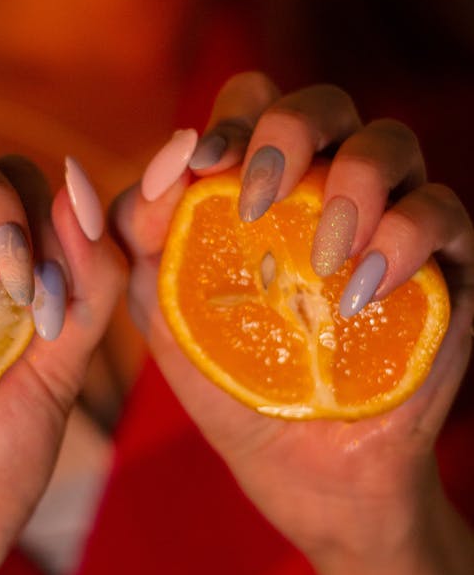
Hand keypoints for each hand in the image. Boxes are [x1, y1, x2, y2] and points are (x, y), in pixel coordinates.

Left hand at [113, 73, 473, 563]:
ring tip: (318, 251)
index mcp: (264, 183)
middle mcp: (329, 185)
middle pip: (324, 104)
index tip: (203, 163)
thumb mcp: (167, 311)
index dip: (230, 116)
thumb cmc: (232, 380)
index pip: (254, 104)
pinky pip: (444, 212)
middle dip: (289, 131)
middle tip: (255, 197)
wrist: (302, 471)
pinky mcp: (445, 266)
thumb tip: (132, 171)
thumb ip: (139, 239)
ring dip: (352, 178)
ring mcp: (392, 219)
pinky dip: (403, 238)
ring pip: (392, 142)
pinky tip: (358, 292)